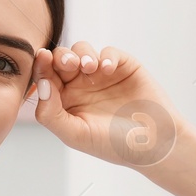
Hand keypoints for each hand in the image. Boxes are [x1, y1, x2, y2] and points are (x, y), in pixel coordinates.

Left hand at [29, 41, 190, 167]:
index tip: (42, 57)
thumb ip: (51, 114)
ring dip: (82, 54)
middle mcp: (79, 85)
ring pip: (82, 50)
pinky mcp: (123, 66)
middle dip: (62, 57)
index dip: (42, 66)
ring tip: (90, 67)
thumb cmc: (113, 145)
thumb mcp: (76, 134)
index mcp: (64, 101)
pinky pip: (109, 52)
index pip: (47, 78)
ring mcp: (101, 74)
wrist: (154, 144)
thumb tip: (41, 85)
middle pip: (62, 59)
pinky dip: (106, 56)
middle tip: (69, 63)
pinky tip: (107, 69)